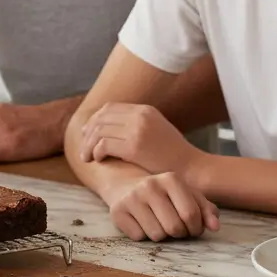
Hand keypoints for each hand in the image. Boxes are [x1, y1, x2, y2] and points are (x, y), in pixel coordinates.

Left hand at [80, 103, 202, 178]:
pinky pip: (104, 145)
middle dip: (88, 133)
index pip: (109, 108)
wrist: (192, 168)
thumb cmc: (173, 155)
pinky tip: (98, 160)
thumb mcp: (156, 130)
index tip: (87, 133)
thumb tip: (111, 127)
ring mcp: (137, 129)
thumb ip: (137, 124)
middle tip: (83, 148)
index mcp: (145, 110)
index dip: (95, 120)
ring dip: (88, 145)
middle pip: (101, 118)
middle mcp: (140, 115)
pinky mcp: (134, 146)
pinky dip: (96, 152)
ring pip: (99, 131)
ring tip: (86, 157)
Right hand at [104, 171, 218, 241]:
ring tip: (158, 223)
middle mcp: (149, 185)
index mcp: (171, 179)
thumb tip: (215, 227)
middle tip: (175, 227)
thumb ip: (206, 210)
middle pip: (174, 227)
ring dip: (161, 235)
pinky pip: (138, 237)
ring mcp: (131, 198)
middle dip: (179, 234)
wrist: (126, 185)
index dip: (195, 228)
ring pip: (157, 235)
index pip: (191, 214)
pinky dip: (142, 235)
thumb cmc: (163, 194)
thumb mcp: (187, 195)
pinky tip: (141, 223)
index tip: (192, 227)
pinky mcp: (117, 211)